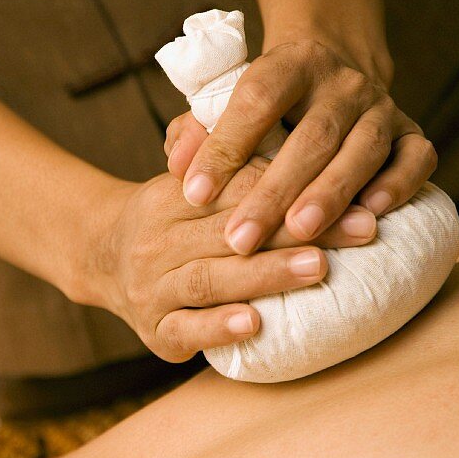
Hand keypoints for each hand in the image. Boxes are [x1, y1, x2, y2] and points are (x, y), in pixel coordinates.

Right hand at [78, 162, 377, 362]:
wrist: (101, 260)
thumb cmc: (168, 219)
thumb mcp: (182, 180)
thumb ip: (217, 154)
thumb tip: (256, 126)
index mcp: (166, 198)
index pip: (231, 188)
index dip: (286, 187)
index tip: (348, 188)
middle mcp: (154, 242)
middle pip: (228, 234)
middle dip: (295, 231)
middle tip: (357, 229)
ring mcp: (151, 289)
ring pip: (209, 279)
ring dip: (265, 274)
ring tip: (318, 268)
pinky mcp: (155, 332)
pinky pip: (186, 330)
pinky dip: (219, 328)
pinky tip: (255, 323)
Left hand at [164, 39, 435, 255]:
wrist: (332, 69)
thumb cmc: (264, 104)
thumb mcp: (225, 103)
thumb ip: (196, 132)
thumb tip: (177, 168)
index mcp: (290, 64)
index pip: (256, 100)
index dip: (225, 146)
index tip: (193, 193)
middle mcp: (341, 82)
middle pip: (311, 135)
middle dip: (275, 190)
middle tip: (241, 238)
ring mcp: (381, 106)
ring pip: (362, 149)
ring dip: (332, 193)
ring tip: (299, 233)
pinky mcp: (410, 132)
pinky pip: (416, 157)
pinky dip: (398, 185)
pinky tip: (371, 216)